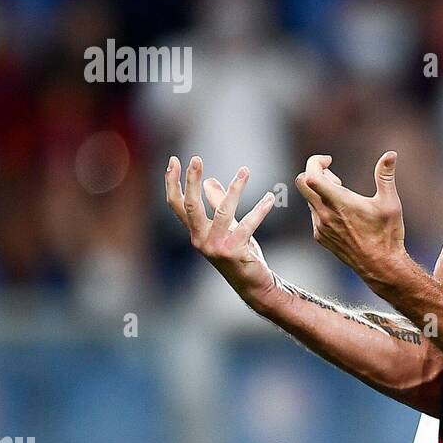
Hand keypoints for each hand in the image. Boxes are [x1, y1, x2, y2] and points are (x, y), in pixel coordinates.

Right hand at [165, 155, 276, 303]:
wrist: (252, 283)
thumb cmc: (239, 252)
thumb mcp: (227, 227)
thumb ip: (216, 205)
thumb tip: (209, 181)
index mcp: (195, 232)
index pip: (176, 205)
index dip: (172, 183)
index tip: (173, 160)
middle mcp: (200, 240)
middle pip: (190, 206)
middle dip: (190, 181)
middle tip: (196, 158)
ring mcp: (216, 247)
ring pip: (223, 212)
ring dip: (235, 189)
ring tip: (245, 171)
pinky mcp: (234, 251)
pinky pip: (248, 225)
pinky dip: (260, 209)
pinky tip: (270, 198)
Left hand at [296, 151, 406, 285]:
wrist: (380, 266)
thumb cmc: (387, 234)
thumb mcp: (390, 203)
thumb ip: (385, 175)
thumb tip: (391, 154)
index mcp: (339, 203)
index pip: (311, 176)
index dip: (316, 162)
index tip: (330, 160)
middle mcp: (325, 214)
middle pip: (302, 183)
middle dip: (315, 173)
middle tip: (335, 177)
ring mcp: (320, 227)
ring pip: (308, 198)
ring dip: (320, 190)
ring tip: (344, 196)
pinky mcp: (320, 237)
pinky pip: (313, 214)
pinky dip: (322, 206)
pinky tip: (342, 214)